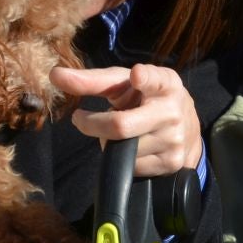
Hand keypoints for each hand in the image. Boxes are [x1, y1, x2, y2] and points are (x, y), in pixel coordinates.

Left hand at [52, 64, 202, 176]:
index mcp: (164, 83)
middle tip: (80, 119)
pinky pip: (133, 166)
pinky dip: (124, 159)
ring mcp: (174, 138)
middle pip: (121, 125)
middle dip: (93, 124)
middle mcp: (172, 110)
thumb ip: (92, 80)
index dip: (145, 79)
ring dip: (109, 142)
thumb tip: (54, 75)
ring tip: (121, 132)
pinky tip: (133, 148)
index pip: (154, 80)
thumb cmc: (146, 98)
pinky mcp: (172, 162)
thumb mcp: (125, 84)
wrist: (188, 128)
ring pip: (123, 149)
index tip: (136, 76)